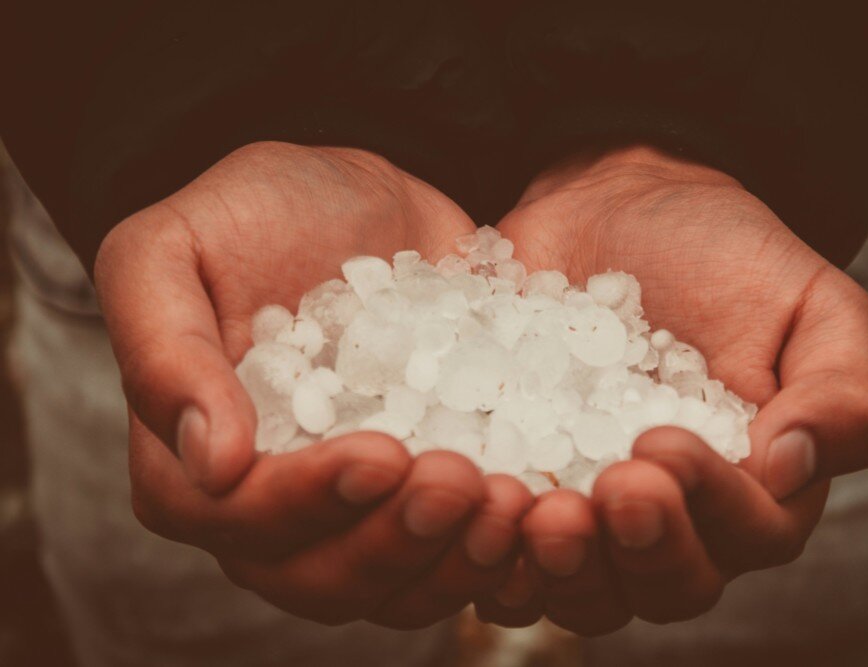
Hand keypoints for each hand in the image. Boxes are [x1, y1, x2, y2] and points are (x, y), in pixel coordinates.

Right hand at [95, 141, 533, 626]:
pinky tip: (543, 506)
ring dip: (458, 560)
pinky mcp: (425, 496)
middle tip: (463, 482)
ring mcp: (357, 513)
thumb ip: (164, 349)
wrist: (361, 201)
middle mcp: (273, 511)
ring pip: (399, 585)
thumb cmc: (253, 213)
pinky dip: (500, 547)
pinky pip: (459, 553)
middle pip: (324, 576)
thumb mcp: (173, 249)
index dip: (307, 502)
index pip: (240, 521)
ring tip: (515, 503)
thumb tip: (212, 464)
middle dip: (397, 540)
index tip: (380, 453)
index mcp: (194, 466)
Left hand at [475, 146, 867, 634]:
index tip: (659, 443)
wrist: (615, 209)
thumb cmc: (723, 255)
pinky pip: (506, 555)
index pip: (749, 536)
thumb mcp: (812, 300)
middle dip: (637, 550)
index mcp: (757, 487)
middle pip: (667, 588)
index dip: (710, 507)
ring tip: (534, 512)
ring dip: (561, 570)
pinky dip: (491, 552)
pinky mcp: (523, 489)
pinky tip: (476, 508)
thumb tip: (796, 467)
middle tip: (602, 490)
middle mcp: (678, 518)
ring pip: (586, 592)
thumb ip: (842, 389)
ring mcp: (593, 511)